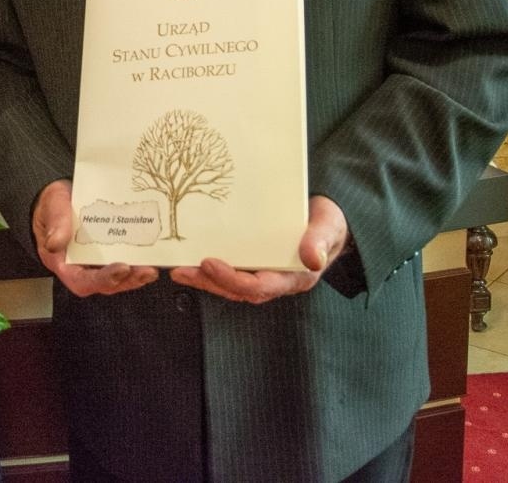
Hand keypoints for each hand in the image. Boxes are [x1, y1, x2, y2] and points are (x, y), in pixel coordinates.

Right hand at [33, 179, 158, 296]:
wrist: (61, 198)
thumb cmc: (53, 205)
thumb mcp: (52, 207)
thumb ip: (55, 223)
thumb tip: (55, 243)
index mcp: (64, 263)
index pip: (82, 281)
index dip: (102, 279)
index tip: (121, 269)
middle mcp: (83, 267)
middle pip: (106, 284)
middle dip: (128, 280)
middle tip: (147, 271)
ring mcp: (99, 262)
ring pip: (119, 277)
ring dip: (137, 275)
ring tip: (153, 269)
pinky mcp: (111, 252)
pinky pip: (125, 260)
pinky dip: (139, 260)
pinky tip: (153, 253)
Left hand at [170, 195, 349, 303]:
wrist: (329, 218)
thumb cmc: (329, 223)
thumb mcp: (329, 227)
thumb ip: (320, 241)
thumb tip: (312, 259)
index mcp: (294, 278)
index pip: (259, 287)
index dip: (232, 279)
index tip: (210, 262)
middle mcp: (276, 280)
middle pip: (238, 290)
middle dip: (209, 282)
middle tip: (182, 269)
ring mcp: (264, 273)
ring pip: (230, 284)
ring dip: (204, 279)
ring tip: (177, 268)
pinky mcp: (255, 262)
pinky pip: (230, 271)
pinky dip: (209, 269)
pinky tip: (189, 260)